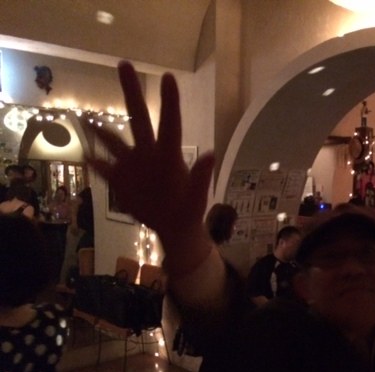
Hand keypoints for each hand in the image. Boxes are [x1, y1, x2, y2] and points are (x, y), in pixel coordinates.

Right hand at [86, 61, 214, 242]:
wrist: (174, 225)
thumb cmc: (189, 208)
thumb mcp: (197, 196)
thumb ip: (201, 176)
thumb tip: (212, 154)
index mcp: (169, 155)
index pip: (170, 123)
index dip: (169, 101)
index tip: (168, 76)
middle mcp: (149, 153)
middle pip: (139, 118)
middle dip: (131, 92)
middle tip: (124, 63)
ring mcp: (133, 165)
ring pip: (114, 140)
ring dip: (101, 129)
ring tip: (87, 116)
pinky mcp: (121, 180)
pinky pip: (104, 169)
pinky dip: (94, 163)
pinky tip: (83, 156)